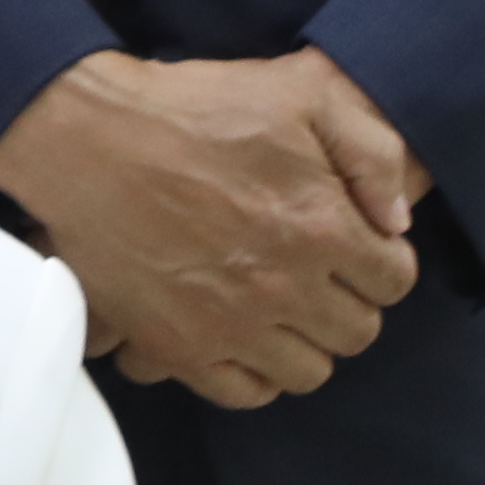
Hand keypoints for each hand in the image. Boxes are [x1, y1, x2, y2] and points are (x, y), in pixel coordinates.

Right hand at [0, 51, 426, 409]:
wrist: (86, 139)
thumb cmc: (192, 108)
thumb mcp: (299, 91)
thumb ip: (371, 150)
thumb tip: (398, 219)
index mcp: (321, 225)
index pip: (394, 282)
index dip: (382, 262)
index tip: (356, 247)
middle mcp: (284, 287)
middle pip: (357, 333)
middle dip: (348, 302)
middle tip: (319, 275)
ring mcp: (230, 325)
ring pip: (308, 372)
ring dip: (305, 341)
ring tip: (282, 308)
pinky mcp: (178, 347)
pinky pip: (243, 393)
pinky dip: (253, 374)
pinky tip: (243, 337)